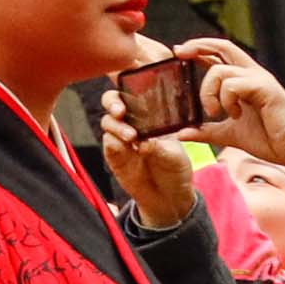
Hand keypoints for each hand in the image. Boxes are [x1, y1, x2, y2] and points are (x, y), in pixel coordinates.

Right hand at [95, 87, 200, 226]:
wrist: (168, 197)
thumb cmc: (176, 169)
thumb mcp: (175, 155)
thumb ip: (159, 146)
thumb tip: (143, 142)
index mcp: (150, 115)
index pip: (135, 93)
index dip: (127, 86)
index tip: (129, 89)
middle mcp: (133, 122)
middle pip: (113, 102)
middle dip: (113, 102)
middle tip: (121, 111)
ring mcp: (121, 138)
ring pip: (108, 121)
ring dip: (117, 126)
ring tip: (132, 137)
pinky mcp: (114, 154)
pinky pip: (108, 143)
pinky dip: (114, 143)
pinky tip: (126, 148)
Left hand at [182, 40, 284, 187]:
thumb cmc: (272, 141)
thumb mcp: (230, 135)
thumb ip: (206, 131)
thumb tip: (180, 133)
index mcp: (244, 81)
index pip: (218, 55)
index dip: (198, 49)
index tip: (177, 52)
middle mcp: (252, 75)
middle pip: (222, 45)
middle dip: (197, 45)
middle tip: (179, 53)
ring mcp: (260, 80)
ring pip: (221, 69)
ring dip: (209, 91)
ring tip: (215, 112)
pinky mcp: (266, 89)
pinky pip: (233, 84)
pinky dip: (226, 99)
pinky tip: (235, 115)